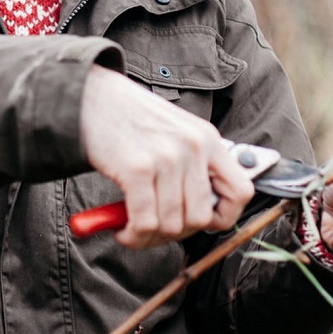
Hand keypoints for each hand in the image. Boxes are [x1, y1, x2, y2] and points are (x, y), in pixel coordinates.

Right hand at [79, 66, 254, 247]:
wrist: (91, 96)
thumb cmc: (131, 117)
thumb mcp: (177, 131)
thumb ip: (195, 165)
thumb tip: (203, 214)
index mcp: (208, 138)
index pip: (241, 191)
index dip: (225, 217)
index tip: (202, 223)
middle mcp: (193, 147)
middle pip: (201, 218)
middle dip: (176, 232)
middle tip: (155, 228)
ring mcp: (167, 158)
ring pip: (172, 226)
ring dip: (149, 237)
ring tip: (134, 227)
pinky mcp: (137, 169)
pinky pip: (145, 223)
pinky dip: (133, 235)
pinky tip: (121, 229)